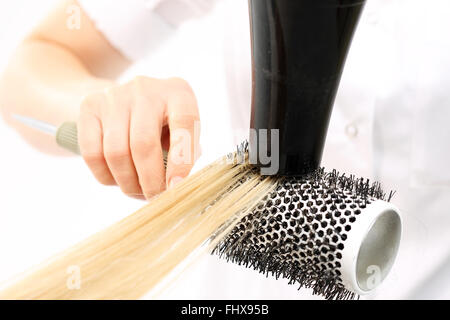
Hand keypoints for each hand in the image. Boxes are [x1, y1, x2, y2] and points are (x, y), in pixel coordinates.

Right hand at [78, 76, 199, 199]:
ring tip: (137, 189)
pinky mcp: (90, 106)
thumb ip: (185, 155)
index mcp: (178, 93)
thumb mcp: (181, 133)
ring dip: (127, 182)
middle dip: (150, 181)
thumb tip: (176, 186)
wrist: (123, 102)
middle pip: (143, 144)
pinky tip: (117, 179)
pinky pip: (92, 154)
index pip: (184, 124)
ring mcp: (115, 96)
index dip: (181, 160)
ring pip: (116, 153)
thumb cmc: (162, 125)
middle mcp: (146, 89)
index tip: (176, 187)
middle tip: (154, 198)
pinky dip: (105, 176)